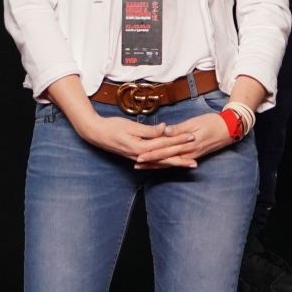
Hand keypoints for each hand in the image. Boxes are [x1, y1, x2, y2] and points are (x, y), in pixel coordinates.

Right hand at [75, 113, 194, 162]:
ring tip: (186, 165)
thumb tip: (165, 129)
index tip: (192, 138)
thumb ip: (149, 130)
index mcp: (141, 148)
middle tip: (196, 161)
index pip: (165, 145)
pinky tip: (168, 164)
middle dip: (181, 159)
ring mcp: (137, 158)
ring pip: (159, 162)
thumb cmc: (113, 127)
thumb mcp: (131, 126)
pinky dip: (162, 163)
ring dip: (174, 163)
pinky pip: (152, 162)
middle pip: (165, 158)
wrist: (96, 134)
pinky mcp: (135, 157)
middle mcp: (141, 156)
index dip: (179, 141)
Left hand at [132, 113, 234, 169]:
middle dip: (150, 162)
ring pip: (170, 162)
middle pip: (165, 159)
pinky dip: (167, 164)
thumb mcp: (195, 122)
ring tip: (143, 167)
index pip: (165, 151)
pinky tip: (160, 165)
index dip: (151, 154)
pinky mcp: (194, 155)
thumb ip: (179, 129)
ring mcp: (191, 156)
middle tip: (136, 164)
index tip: (139, 156)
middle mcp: (188, 153)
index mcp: (187, 144)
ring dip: (156, 165)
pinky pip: (177, 162)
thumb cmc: (212, 122)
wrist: (229, 129)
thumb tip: (165, 131)